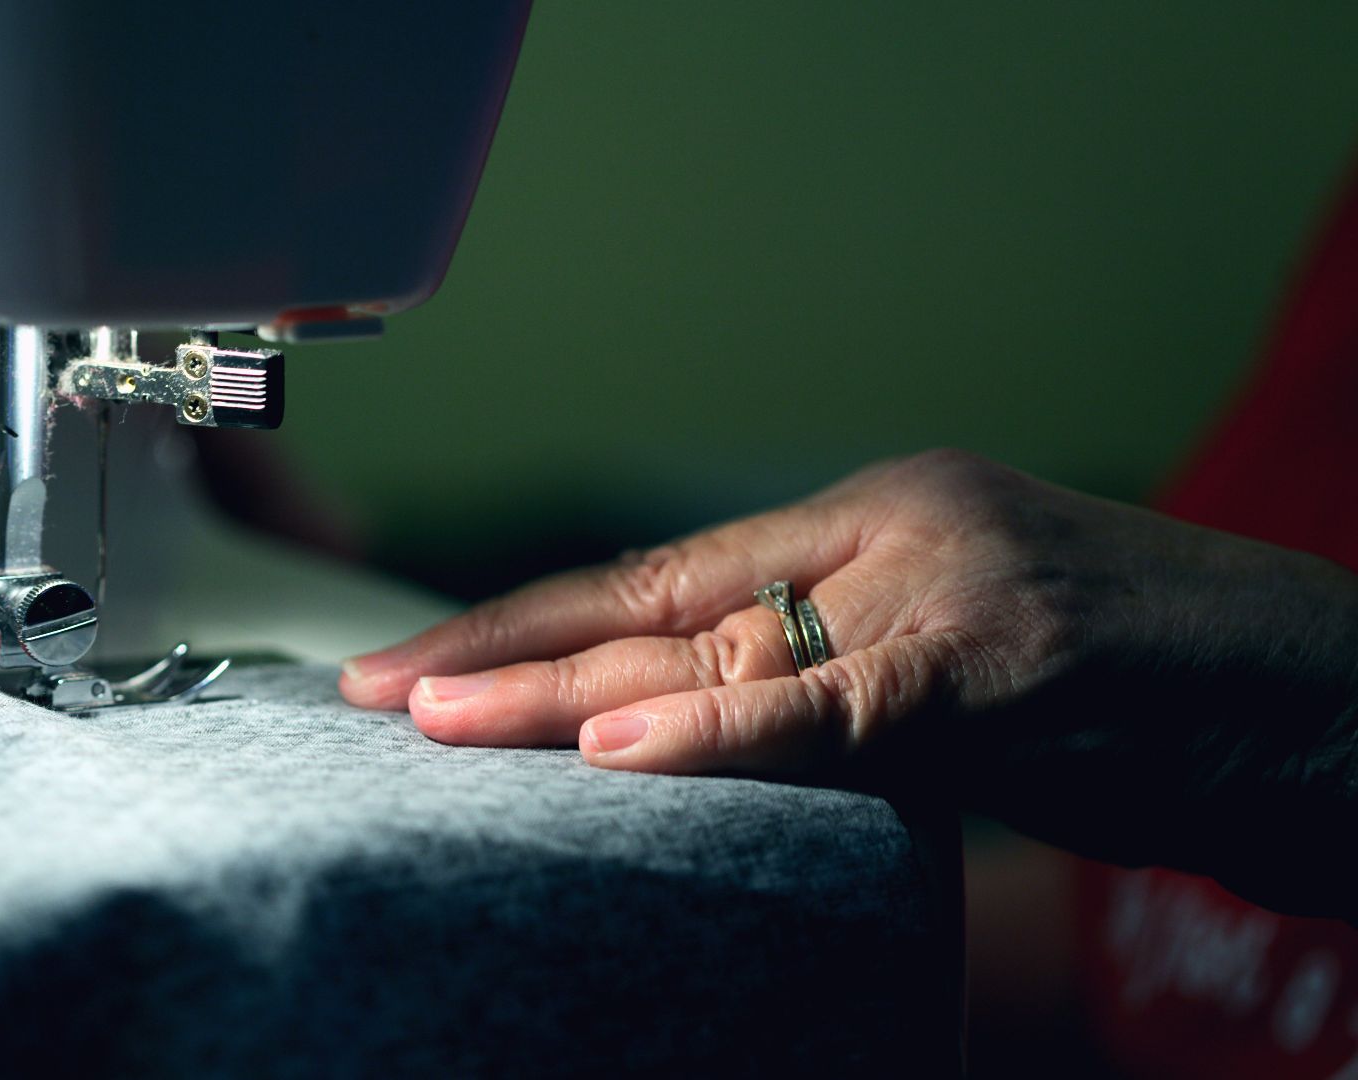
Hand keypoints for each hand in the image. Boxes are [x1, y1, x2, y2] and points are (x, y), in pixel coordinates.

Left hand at [340, 450, 1357, 916]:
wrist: (1316, 692)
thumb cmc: (1135, 692)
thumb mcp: (951, 676)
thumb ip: (823, 690)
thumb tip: (671, 744)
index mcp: (868, 523)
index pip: (662, 575)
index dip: (533, 619)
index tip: (423, 662)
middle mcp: (885, 532)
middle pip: (656, 604)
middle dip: (506, 653)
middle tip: (378, 691)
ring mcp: (942, 583)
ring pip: (715, 650)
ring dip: (562, 694)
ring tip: (434, 722)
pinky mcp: (999, 658)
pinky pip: (831, 709)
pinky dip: (719, 734)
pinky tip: (610, 749)